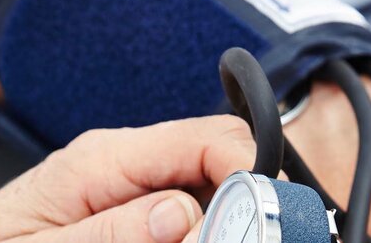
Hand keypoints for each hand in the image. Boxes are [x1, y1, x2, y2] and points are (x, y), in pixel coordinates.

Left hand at [0, 115, 256, 242]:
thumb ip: (108, 234)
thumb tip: (179, 214)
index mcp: (104, 158)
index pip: (203, 137)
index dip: (249, 170)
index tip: (266, 217)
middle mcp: (125, 159)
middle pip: (215, 157)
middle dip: (244, 199)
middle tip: (248, 236)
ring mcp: (130, 179)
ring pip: (207, 184)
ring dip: (223, 218)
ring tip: (219, 235)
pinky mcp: (131, 203)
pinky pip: (184, 205)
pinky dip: (201, 225)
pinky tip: (194, 235)